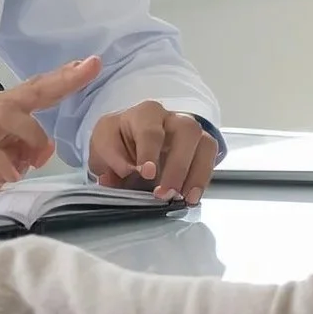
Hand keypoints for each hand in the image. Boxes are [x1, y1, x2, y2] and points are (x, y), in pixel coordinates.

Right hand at [0, 57, 102, 214]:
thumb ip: (20, 154)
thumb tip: (42, 151)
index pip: (35, 92)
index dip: (63, 77)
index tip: (93, 63)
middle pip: (24, 92)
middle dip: (58, 81)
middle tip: (87, 69)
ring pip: (5, 115)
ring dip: (27, 136)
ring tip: (34, 161)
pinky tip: (8, 176)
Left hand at [87, 102, 217, 203]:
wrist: (127, 144)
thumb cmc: (117, 142)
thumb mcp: (102, 146)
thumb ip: (110, 157)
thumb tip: (126, 170)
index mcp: (143, 114)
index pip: (150, 129)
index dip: (149, 151)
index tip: (147, 173)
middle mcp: (170, 118)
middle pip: (186, 131)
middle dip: (177, 165)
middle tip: (164, 193)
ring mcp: (188, 131)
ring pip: (204, 142)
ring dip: (195, 173)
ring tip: (183, 199)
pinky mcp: (199, 145)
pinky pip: (210, 156)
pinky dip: (202, 178)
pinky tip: (191, 197)